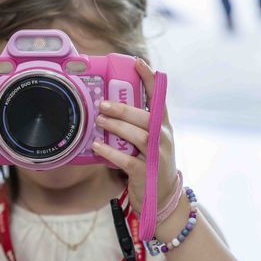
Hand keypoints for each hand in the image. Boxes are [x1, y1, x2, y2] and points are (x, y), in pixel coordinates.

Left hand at [91, 58, 176, 214]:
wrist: (162, 198)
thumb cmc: (150, 164)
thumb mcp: (149, 142)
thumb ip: (136, 126)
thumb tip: (109, 107)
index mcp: (162, 126)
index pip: (159, 98)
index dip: (150, 79)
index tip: (138, 62)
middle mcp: (162, 138)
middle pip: (145, 117)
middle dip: (123, 109)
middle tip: (102, 104)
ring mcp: (156, 155)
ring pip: (138, 136)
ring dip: (116, 127)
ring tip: (98, 121)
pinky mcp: (146, 172)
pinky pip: (127, 160)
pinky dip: (110, 152)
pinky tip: (97, 147)